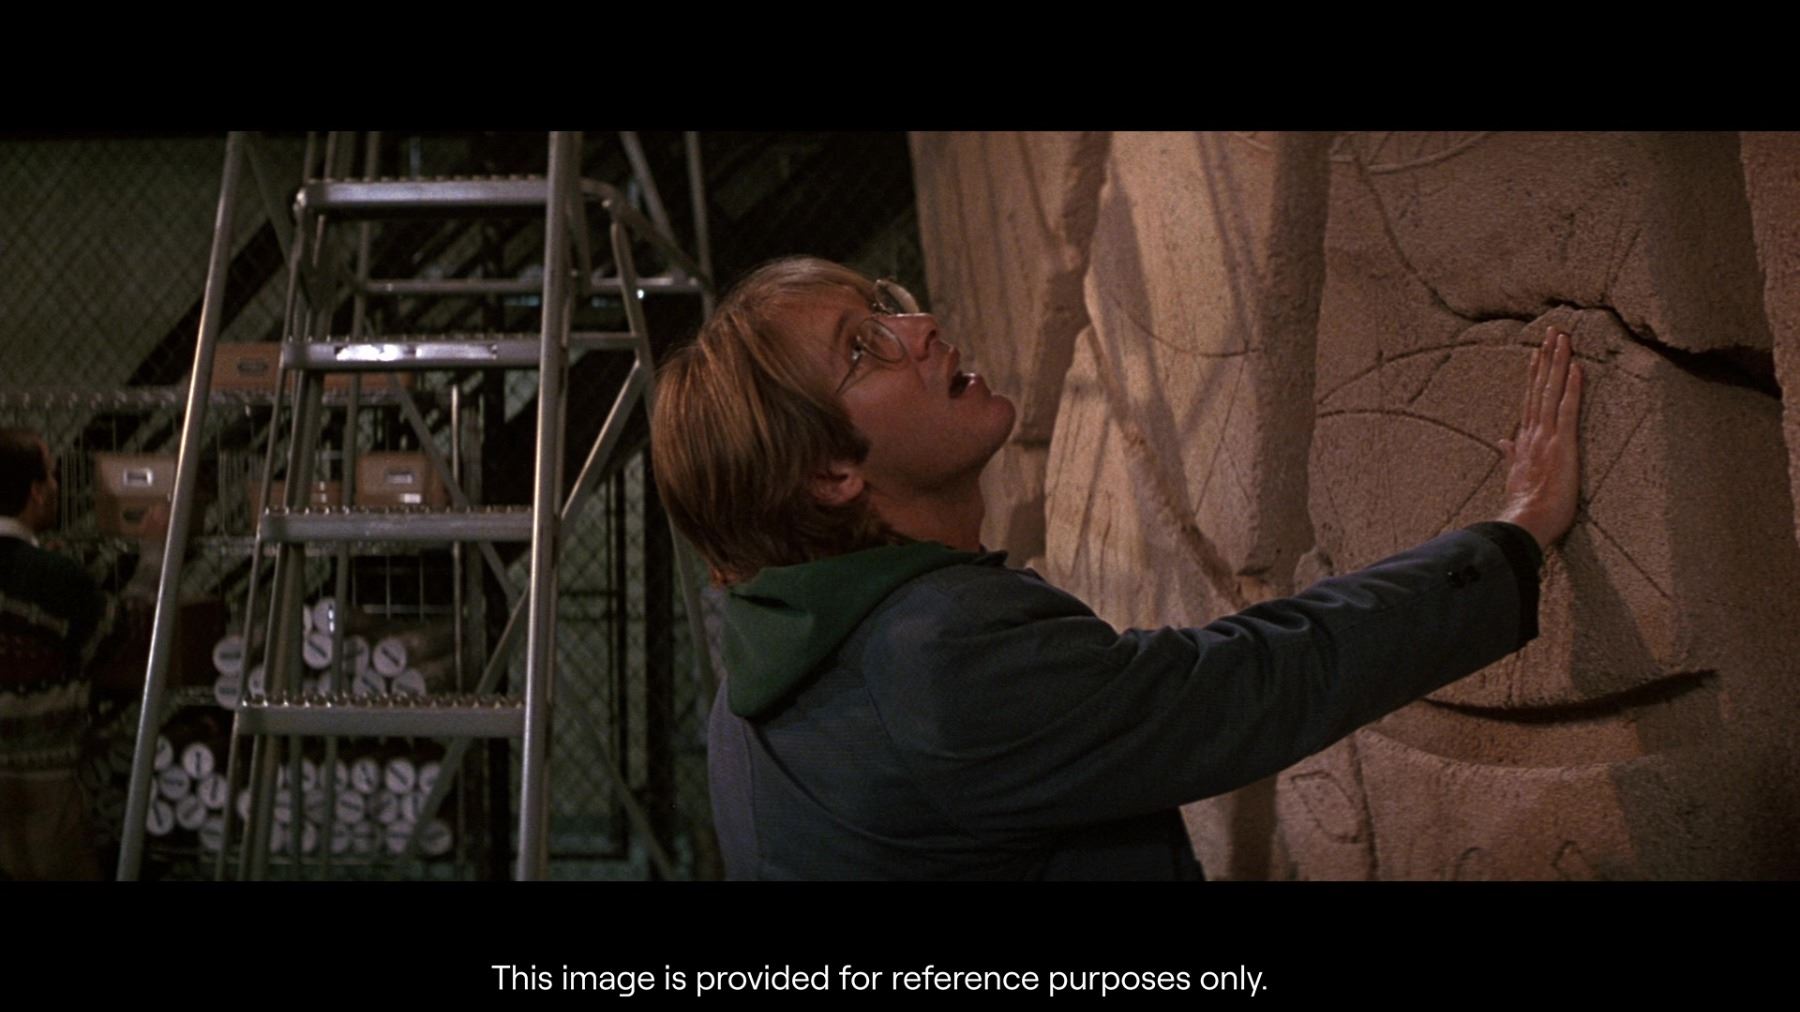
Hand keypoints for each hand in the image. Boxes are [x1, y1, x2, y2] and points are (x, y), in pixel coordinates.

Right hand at [1495, 326, 1582, 551]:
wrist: (1525, 522)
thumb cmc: (1524, 506)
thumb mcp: (1514, 476)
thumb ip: (1509, 455)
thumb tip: (1502, 441)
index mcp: (1525, 441)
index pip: (1531, 400)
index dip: (1534, 375)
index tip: (1536, 353)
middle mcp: (1534, 433)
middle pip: (1540, 388)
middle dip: (1546, 358)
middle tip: (1552, 331)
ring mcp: (1547, 437)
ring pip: (1552, 392)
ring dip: (1557, 363)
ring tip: (1562, 339)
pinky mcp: (1562, 445)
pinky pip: (1568, 410)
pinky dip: (1571, 388)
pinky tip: (1576, 367)